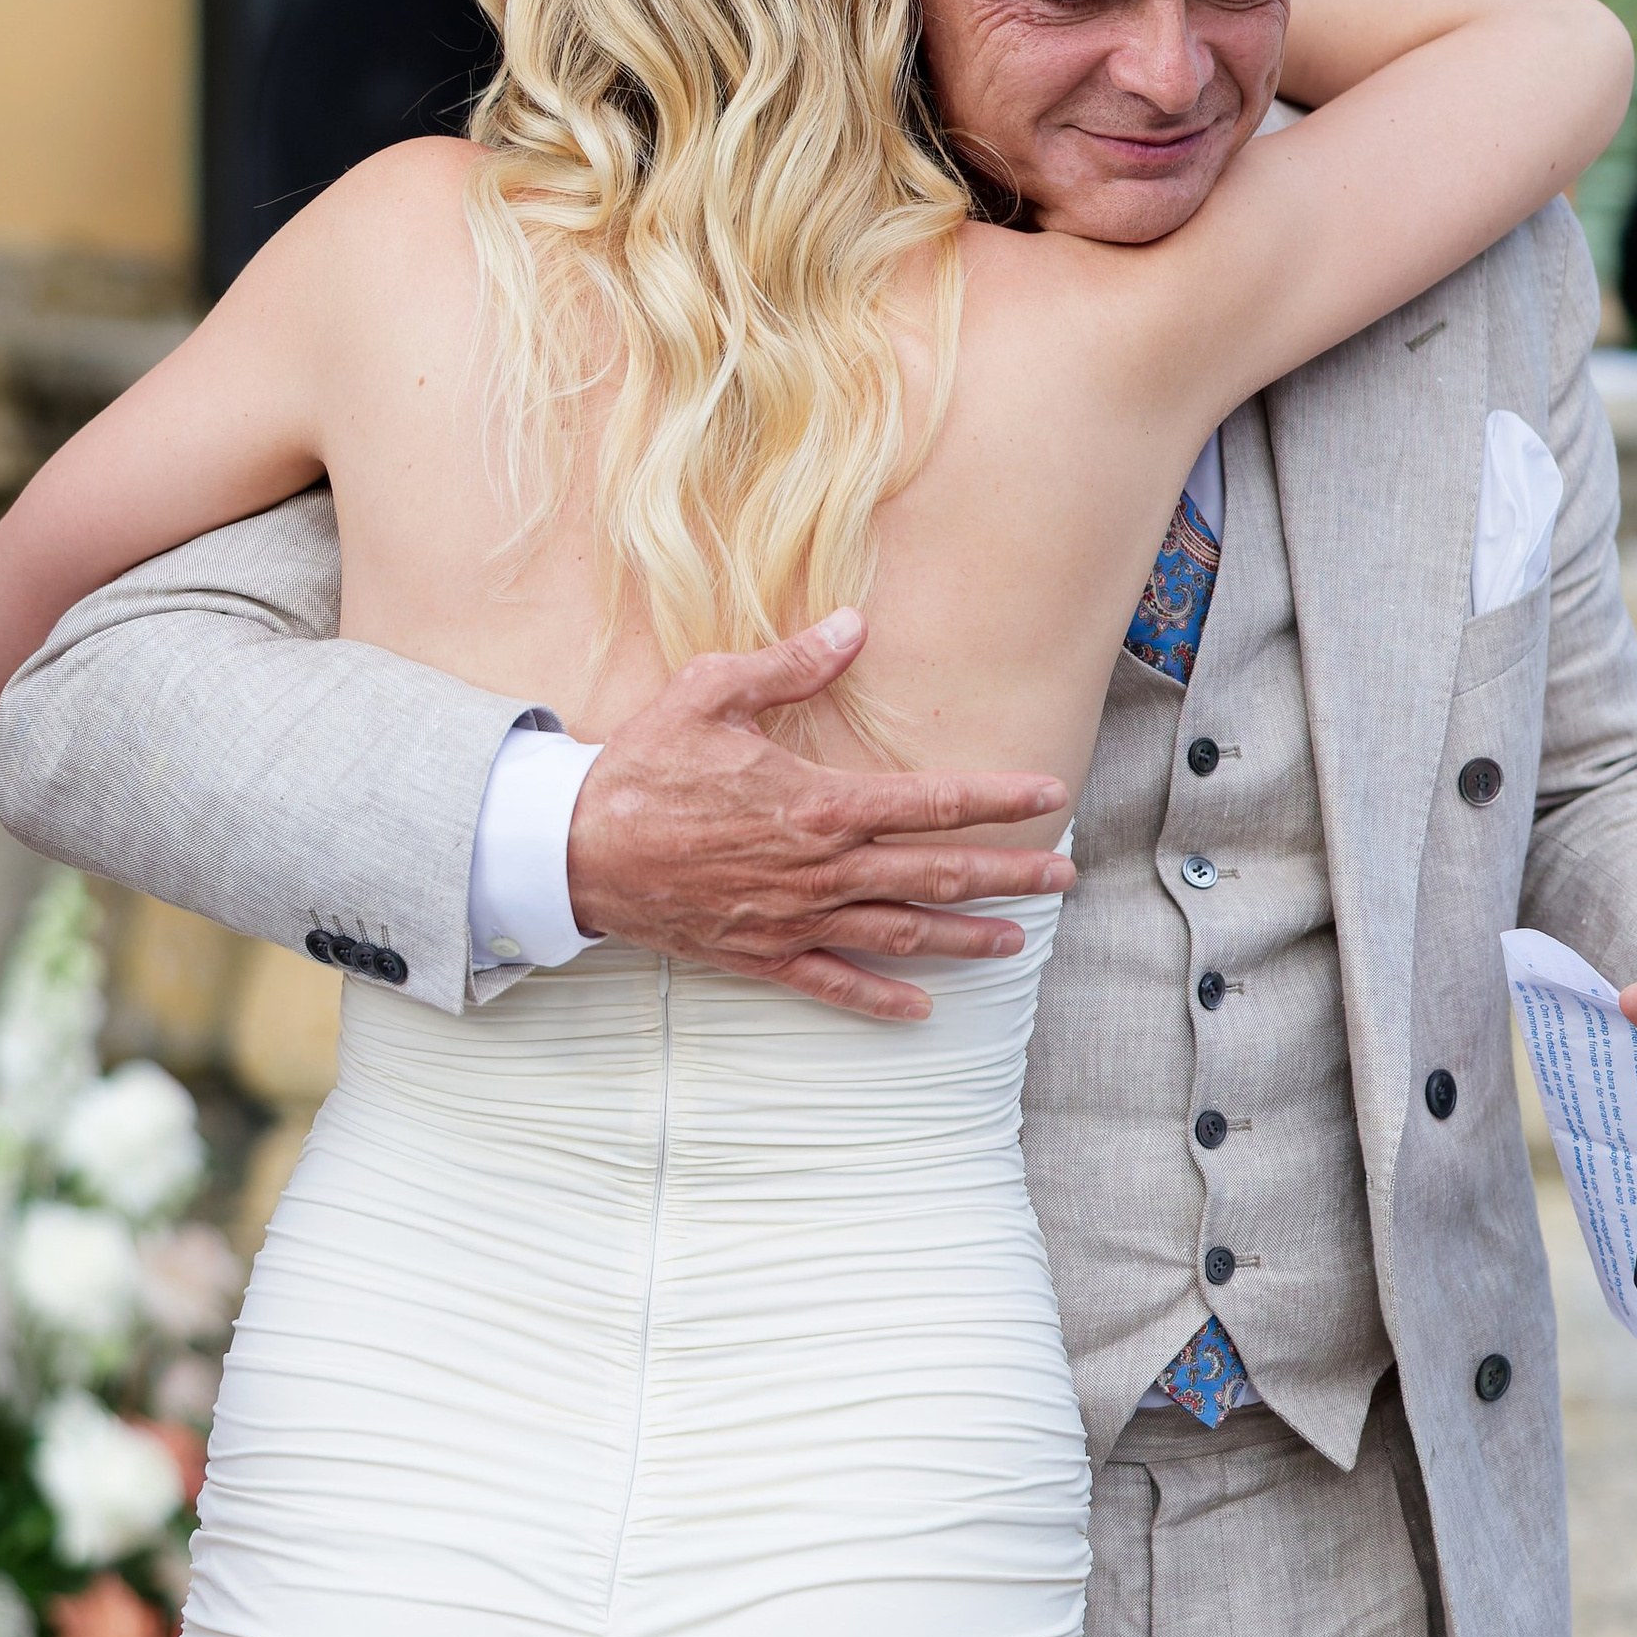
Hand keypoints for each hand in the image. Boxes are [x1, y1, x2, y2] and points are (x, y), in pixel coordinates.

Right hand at [564, 611, 1075, 1022]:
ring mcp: (793, 918)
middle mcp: (819, 868)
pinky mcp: (760, 954)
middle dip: (1009, 876)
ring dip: (965, 939)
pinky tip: (922, 1011)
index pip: (932, 801)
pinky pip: (832, 983)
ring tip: (1018, 942)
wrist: (571, 848)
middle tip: (1065, 877)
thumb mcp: (711, 693)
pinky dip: (879, 998)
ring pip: (900, 932)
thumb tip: (853, 626)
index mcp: (818, 802)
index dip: (997, 798)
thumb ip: (790, 664)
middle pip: (936, 874)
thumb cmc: (642, 765)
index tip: (1050, 793)